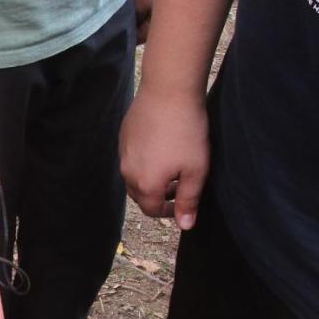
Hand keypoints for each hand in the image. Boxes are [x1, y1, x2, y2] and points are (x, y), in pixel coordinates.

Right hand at [119, 84, 207, 228]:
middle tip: (178, 186)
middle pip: (140, 195)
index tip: (182, 204)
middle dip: (158, 196)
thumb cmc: (186, 132)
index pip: (152, 210)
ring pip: (134, 177)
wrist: (168, 92)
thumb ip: (188, 201)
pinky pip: (131, 158)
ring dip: (150, 179)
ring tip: (171, 166)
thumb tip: (185, 226)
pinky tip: (161, 146)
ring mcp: (123, 153)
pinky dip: (144, 161)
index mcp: (146, 185)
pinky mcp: (123, 136)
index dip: (169, 212)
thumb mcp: (196, 170)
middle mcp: (128, 172)